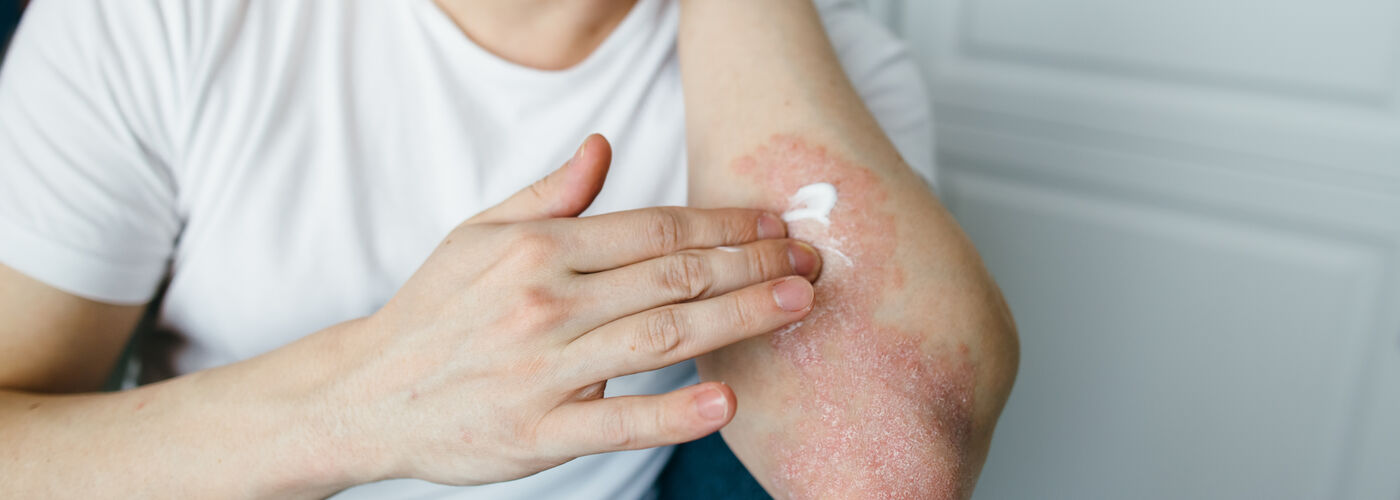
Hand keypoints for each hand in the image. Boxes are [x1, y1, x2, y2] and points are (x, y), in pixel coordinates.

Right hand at [327, 135, 822, 485]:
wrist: (366, 394)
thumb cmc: (434, 311)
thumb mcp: (480, 234)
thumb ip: (549, 194)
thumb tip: (603, 146)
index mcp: (536, 249)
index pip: (653, 228)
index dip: (723, 224)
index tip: (773, 225)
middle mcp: (545, 302)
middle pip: (673, 276)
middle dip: (752, 265)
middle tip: (810, 261)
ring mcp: (543, 370)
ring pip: (662, 336)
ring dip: (739, 319)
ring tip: (795, 305)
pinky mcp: (539, 433)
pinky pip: (618, 422)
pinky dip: (674, 413)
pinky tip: (724, 399)